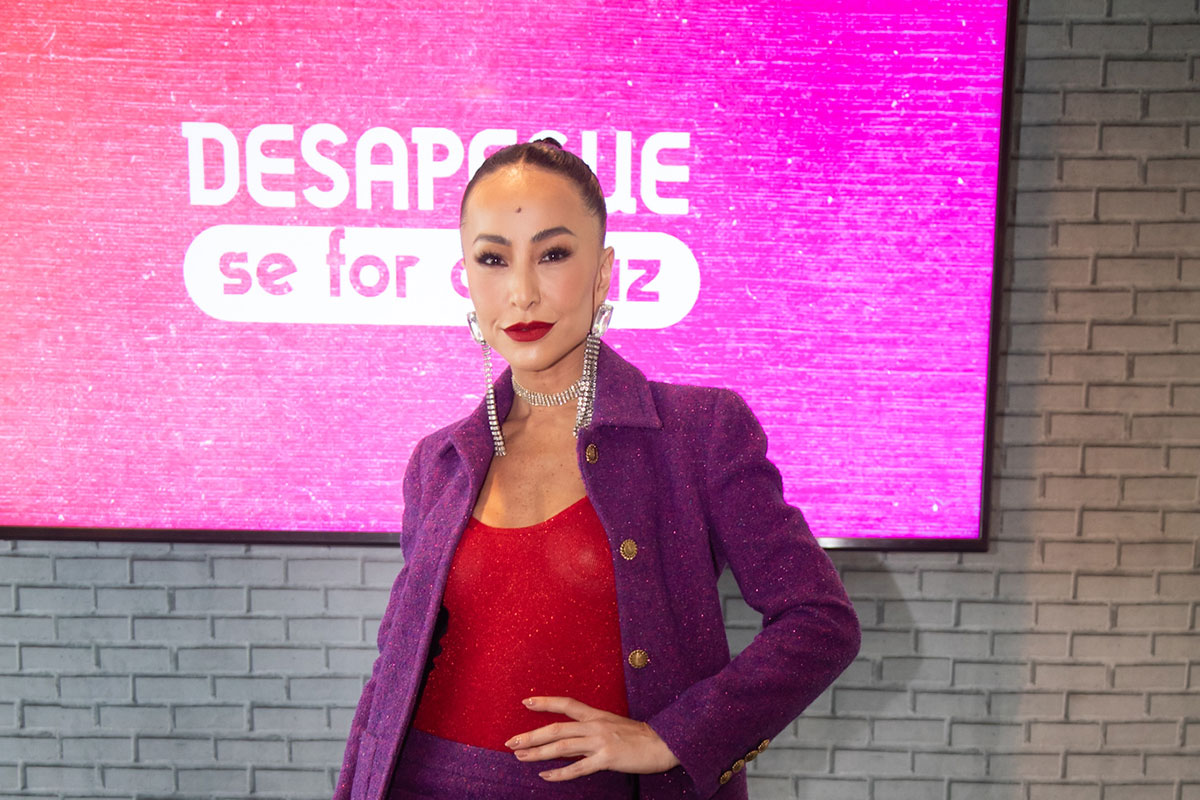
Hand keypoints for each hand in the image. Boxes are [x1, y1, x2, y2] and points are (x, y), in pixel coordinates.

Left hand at [505, 696, 680, 780]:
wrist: (664, 742)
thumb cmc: (639, 736)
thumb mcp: (612, 725)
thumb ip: (591, 730)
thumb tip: (569, 740)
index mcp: (596, 715)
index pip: (566, 704)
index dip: (545, 702)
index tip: (525, 702)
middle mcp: (595, 725)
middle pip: (556, 728)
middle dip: (531, 736)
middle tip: (511, 743)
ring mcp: (600, 742)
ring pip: (562, 747)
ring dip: (538, 753)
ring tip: (521, 758)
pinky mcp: (607, 758)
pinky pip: (578, 768)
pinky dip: (559, 773)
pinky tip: (545, 776)